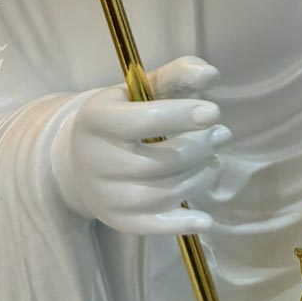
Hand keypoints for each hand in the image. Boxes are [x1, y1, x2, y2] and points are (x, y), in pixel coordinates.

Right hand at [50, 55, 229, 235]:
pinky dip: (183, 225)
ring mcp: (106, 195)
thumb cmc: (122, 114)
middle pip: (160, 161)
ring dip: (200, 177)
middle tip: (223, 134)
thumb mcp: (142, 87)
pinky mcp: (118, 220)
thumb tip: (211, 75)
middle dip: (200, 148)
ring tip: (215, 160)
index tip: (214, 112)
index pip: (143, 120)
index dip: (181, 116)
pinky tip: (206, 218)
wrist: (78, 159)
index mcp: (97, 118)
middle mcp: (96, 160)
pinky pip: (154, 226)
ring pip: (163, 192)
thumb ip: (177, 74)